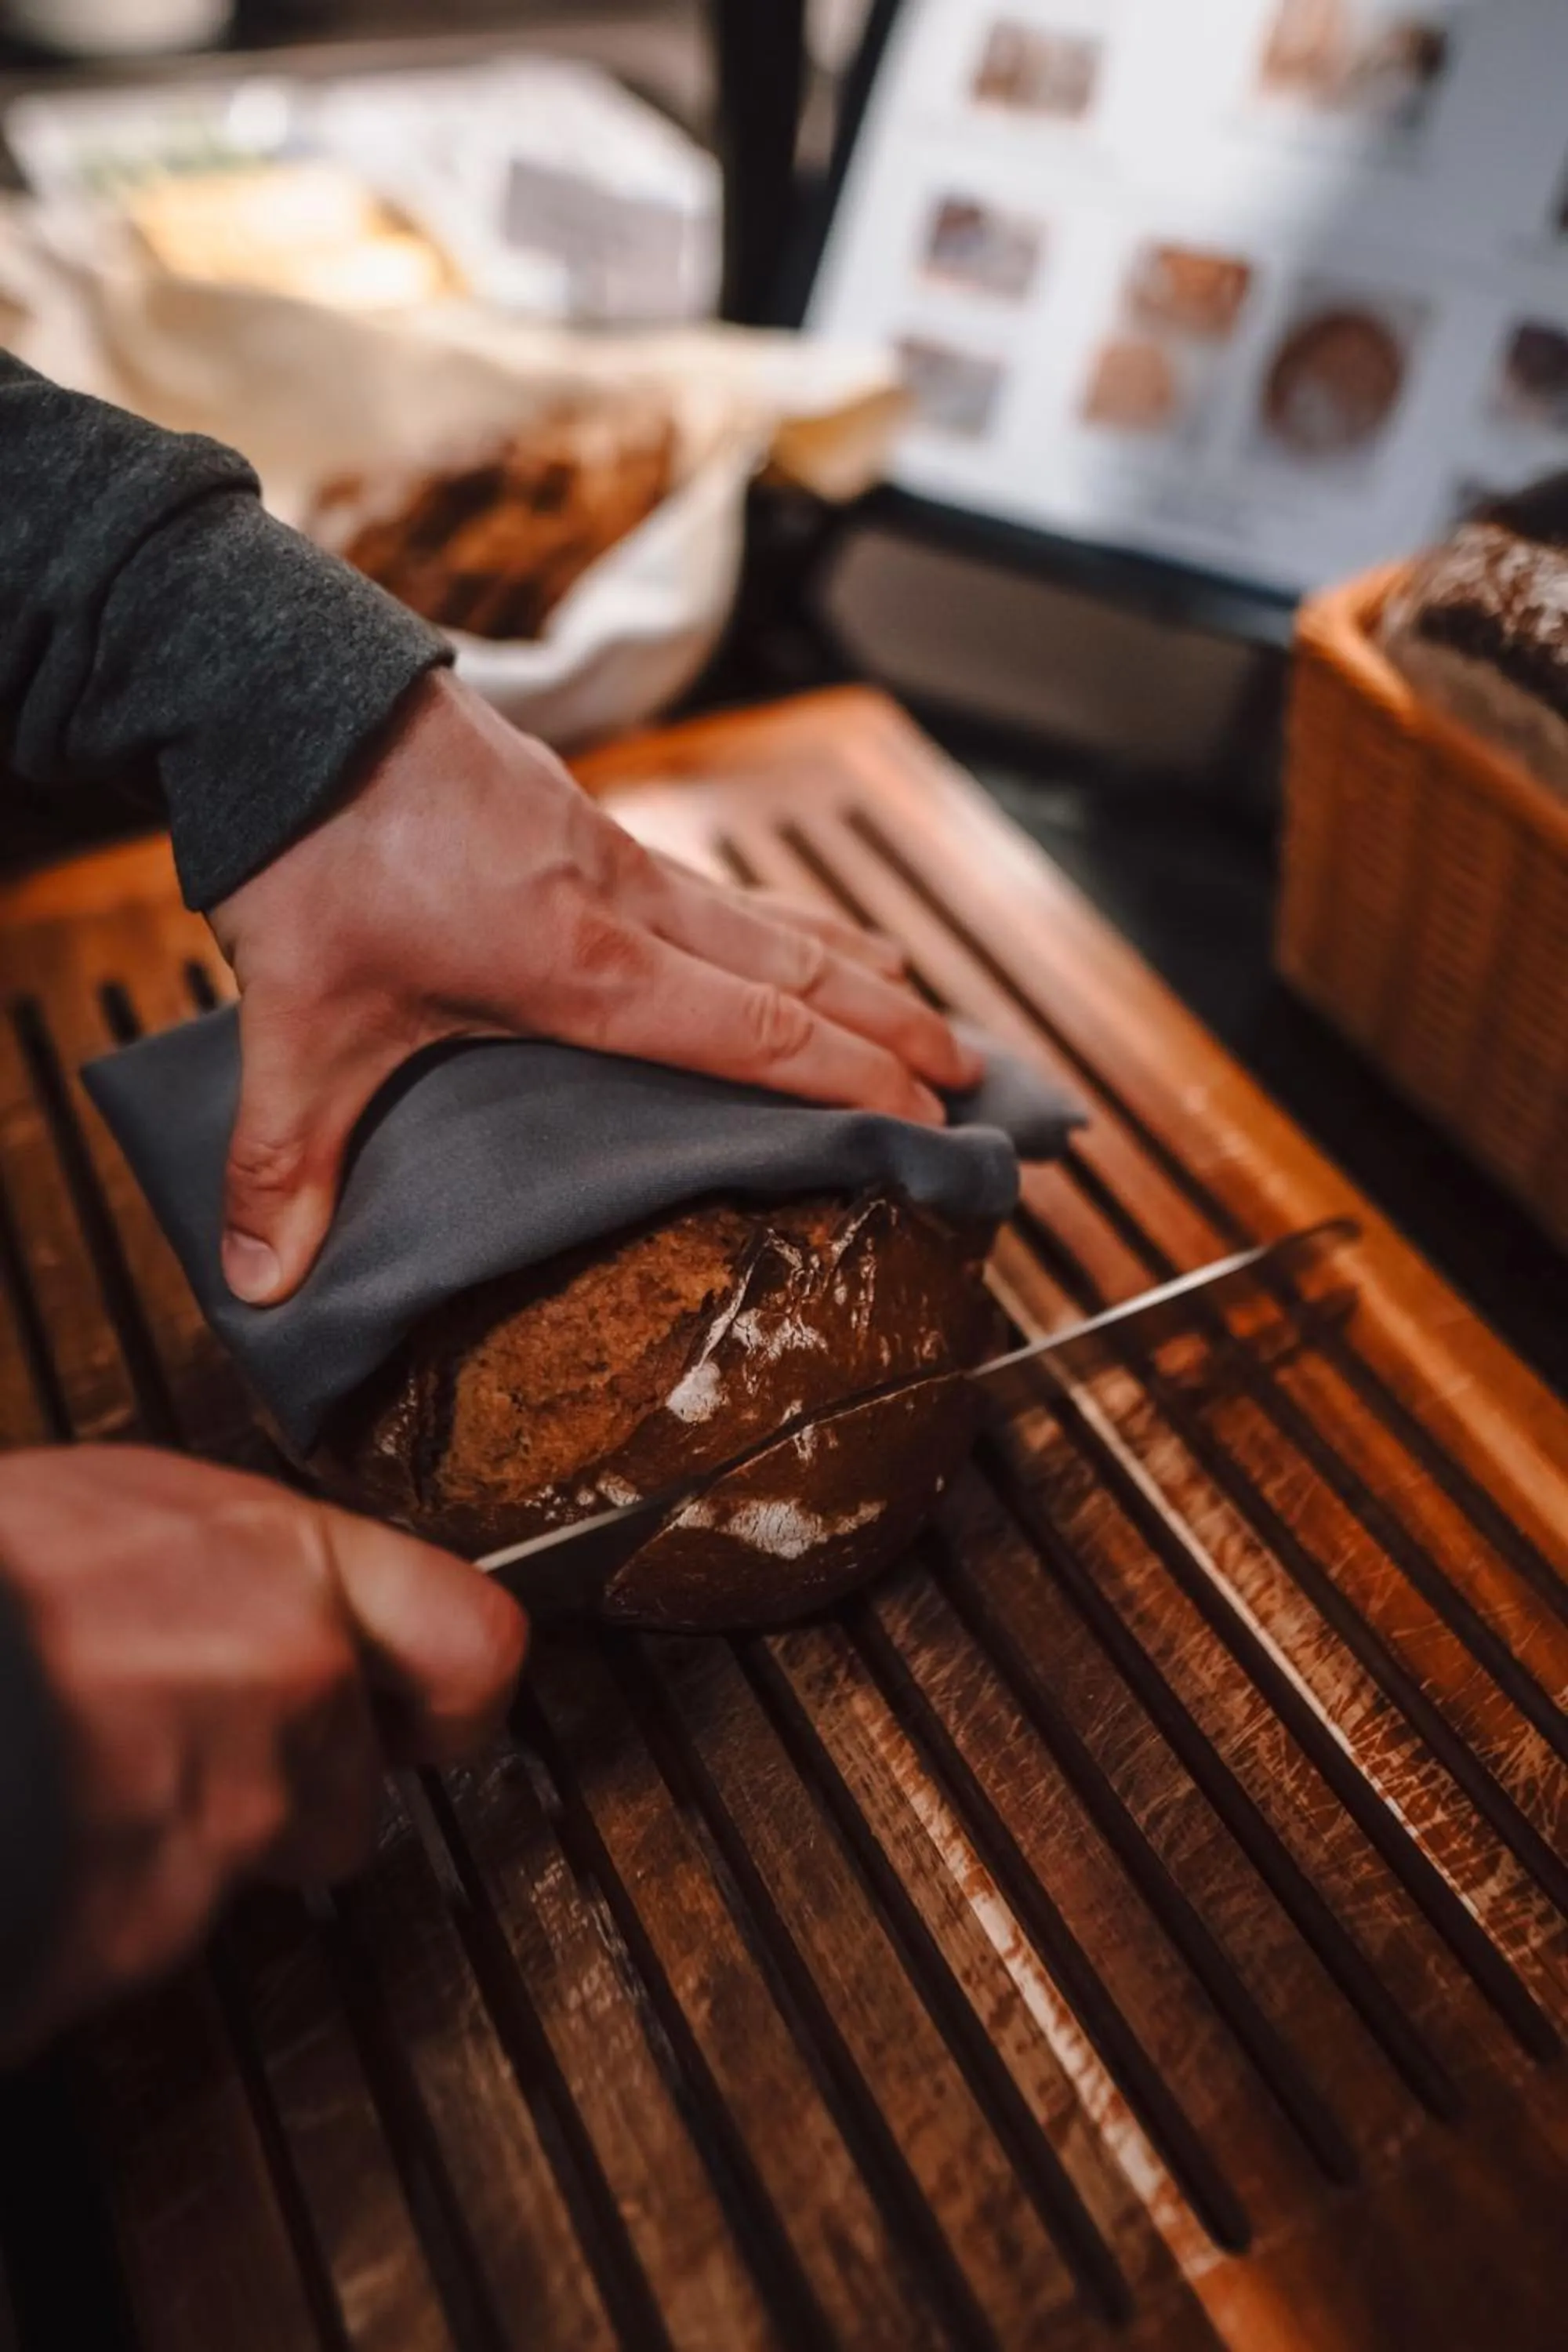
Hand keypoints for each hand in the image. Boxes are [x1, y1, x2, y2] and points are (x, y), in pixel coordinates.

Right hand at [0, 1448, 525, 2054]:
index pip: (475, 1646)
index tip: (427, 1716)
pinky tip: (40, 1829)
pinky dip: (95, 1906)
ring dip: (179, 1844)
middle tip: (174, 1744)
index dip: (452, 1697)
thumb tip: (274, 1604)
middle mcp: (288, 1691)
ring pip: (244, 1868)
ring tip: (74, 1770)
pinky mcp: (134, 1930)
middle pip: (353, 1795)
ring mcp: (220, 1819)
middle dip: (282, 1791)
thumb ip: (238, 1567)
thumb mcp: (119, 1507)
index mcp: (291, 1566)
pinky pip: (139, 1933)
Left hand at [210, 671, 980, 1303]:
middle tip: (972, 1073)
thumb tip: (262, 1286)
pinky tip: (789, 933)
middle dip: (893, 1028)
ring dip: (854, 965)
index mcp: (581, 962)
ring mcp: (612, 850)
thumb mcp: (299, 1017)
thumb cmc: (307, 852)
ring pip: (767, 916)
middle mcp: (622, 902)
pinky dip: (780, 919)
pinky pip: (717, 884)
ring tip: (924, 1002)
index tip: (932, 1112)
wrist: (287, 695)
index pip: (755, 1031)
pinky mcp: (586, 818)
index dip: (852, 1077)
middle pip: (796, 969)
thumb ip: (291, 1155)